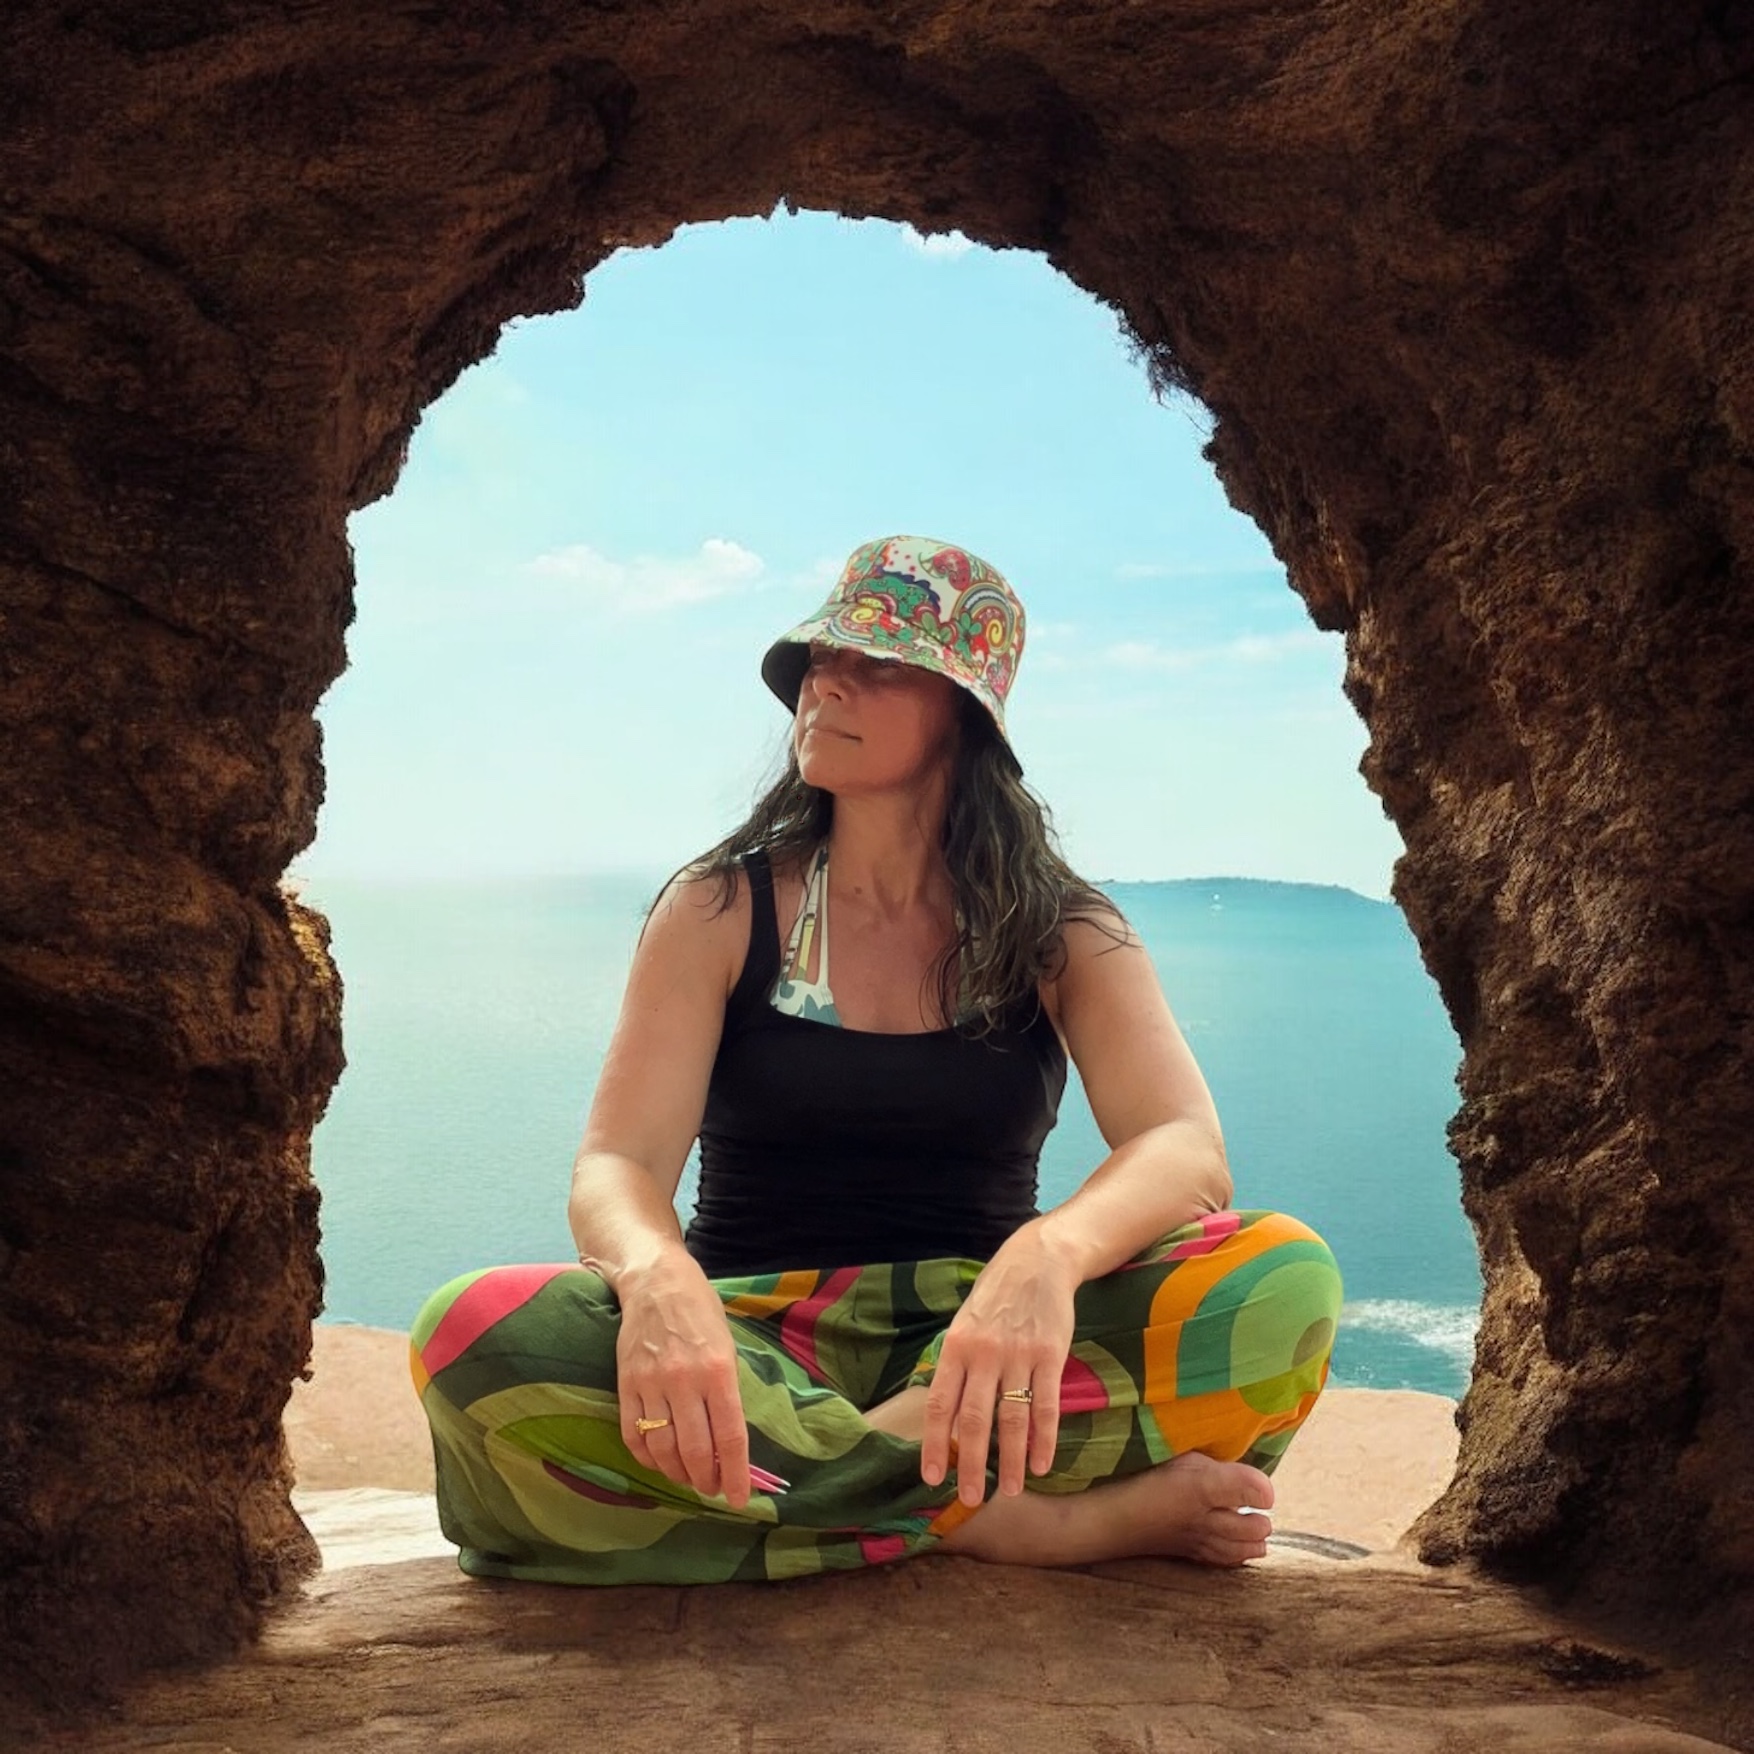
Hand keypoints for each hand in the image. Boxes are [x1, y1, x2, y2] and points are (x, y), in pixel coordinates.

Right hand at [613, 1253, 750, 1509]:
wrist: (656, 1281)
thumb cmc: (700, 1311)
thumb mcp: (727, 1345)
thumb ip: (727, 1390)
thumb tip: (729, 1439)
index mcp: (718, 1371)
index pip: (730, 1437)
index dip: (735, 1475)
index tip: (738, 1499)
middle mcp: (685, 1381)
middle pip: (696, 1451)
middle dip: (706, 1480)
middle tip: (711, 1488)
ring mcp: (651, 1384)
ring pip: (663, 1449)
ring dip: (677, 1473)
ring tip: (688, 1478)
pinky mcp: (626, 1384)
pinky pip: (633, 1435)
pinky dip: (647, 1458)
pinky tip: (658, 1462)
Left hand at [919, 1227, 1079, 1505]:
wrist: (1037, 1261)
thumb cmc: (996, 1297)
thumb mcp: (965, 1324)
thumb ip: (957, 1367)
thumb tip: (946, 1417)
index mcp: (956, 1347)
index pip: (941, 1405)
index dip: (935, 1444)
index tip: (932, 1477)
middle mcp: (984, 1354)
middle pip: (975, 1419)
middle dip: (973, 1464)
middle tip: (973, 1498)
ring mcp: (1018, 1355)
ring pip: (1013, 1418)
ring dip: (1013, 1460)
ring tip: (1013, 1491)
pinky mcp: (1051, 1355)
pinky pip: (1046, 1405)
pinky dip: (1044, 1439)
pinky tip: (1043, 1464)